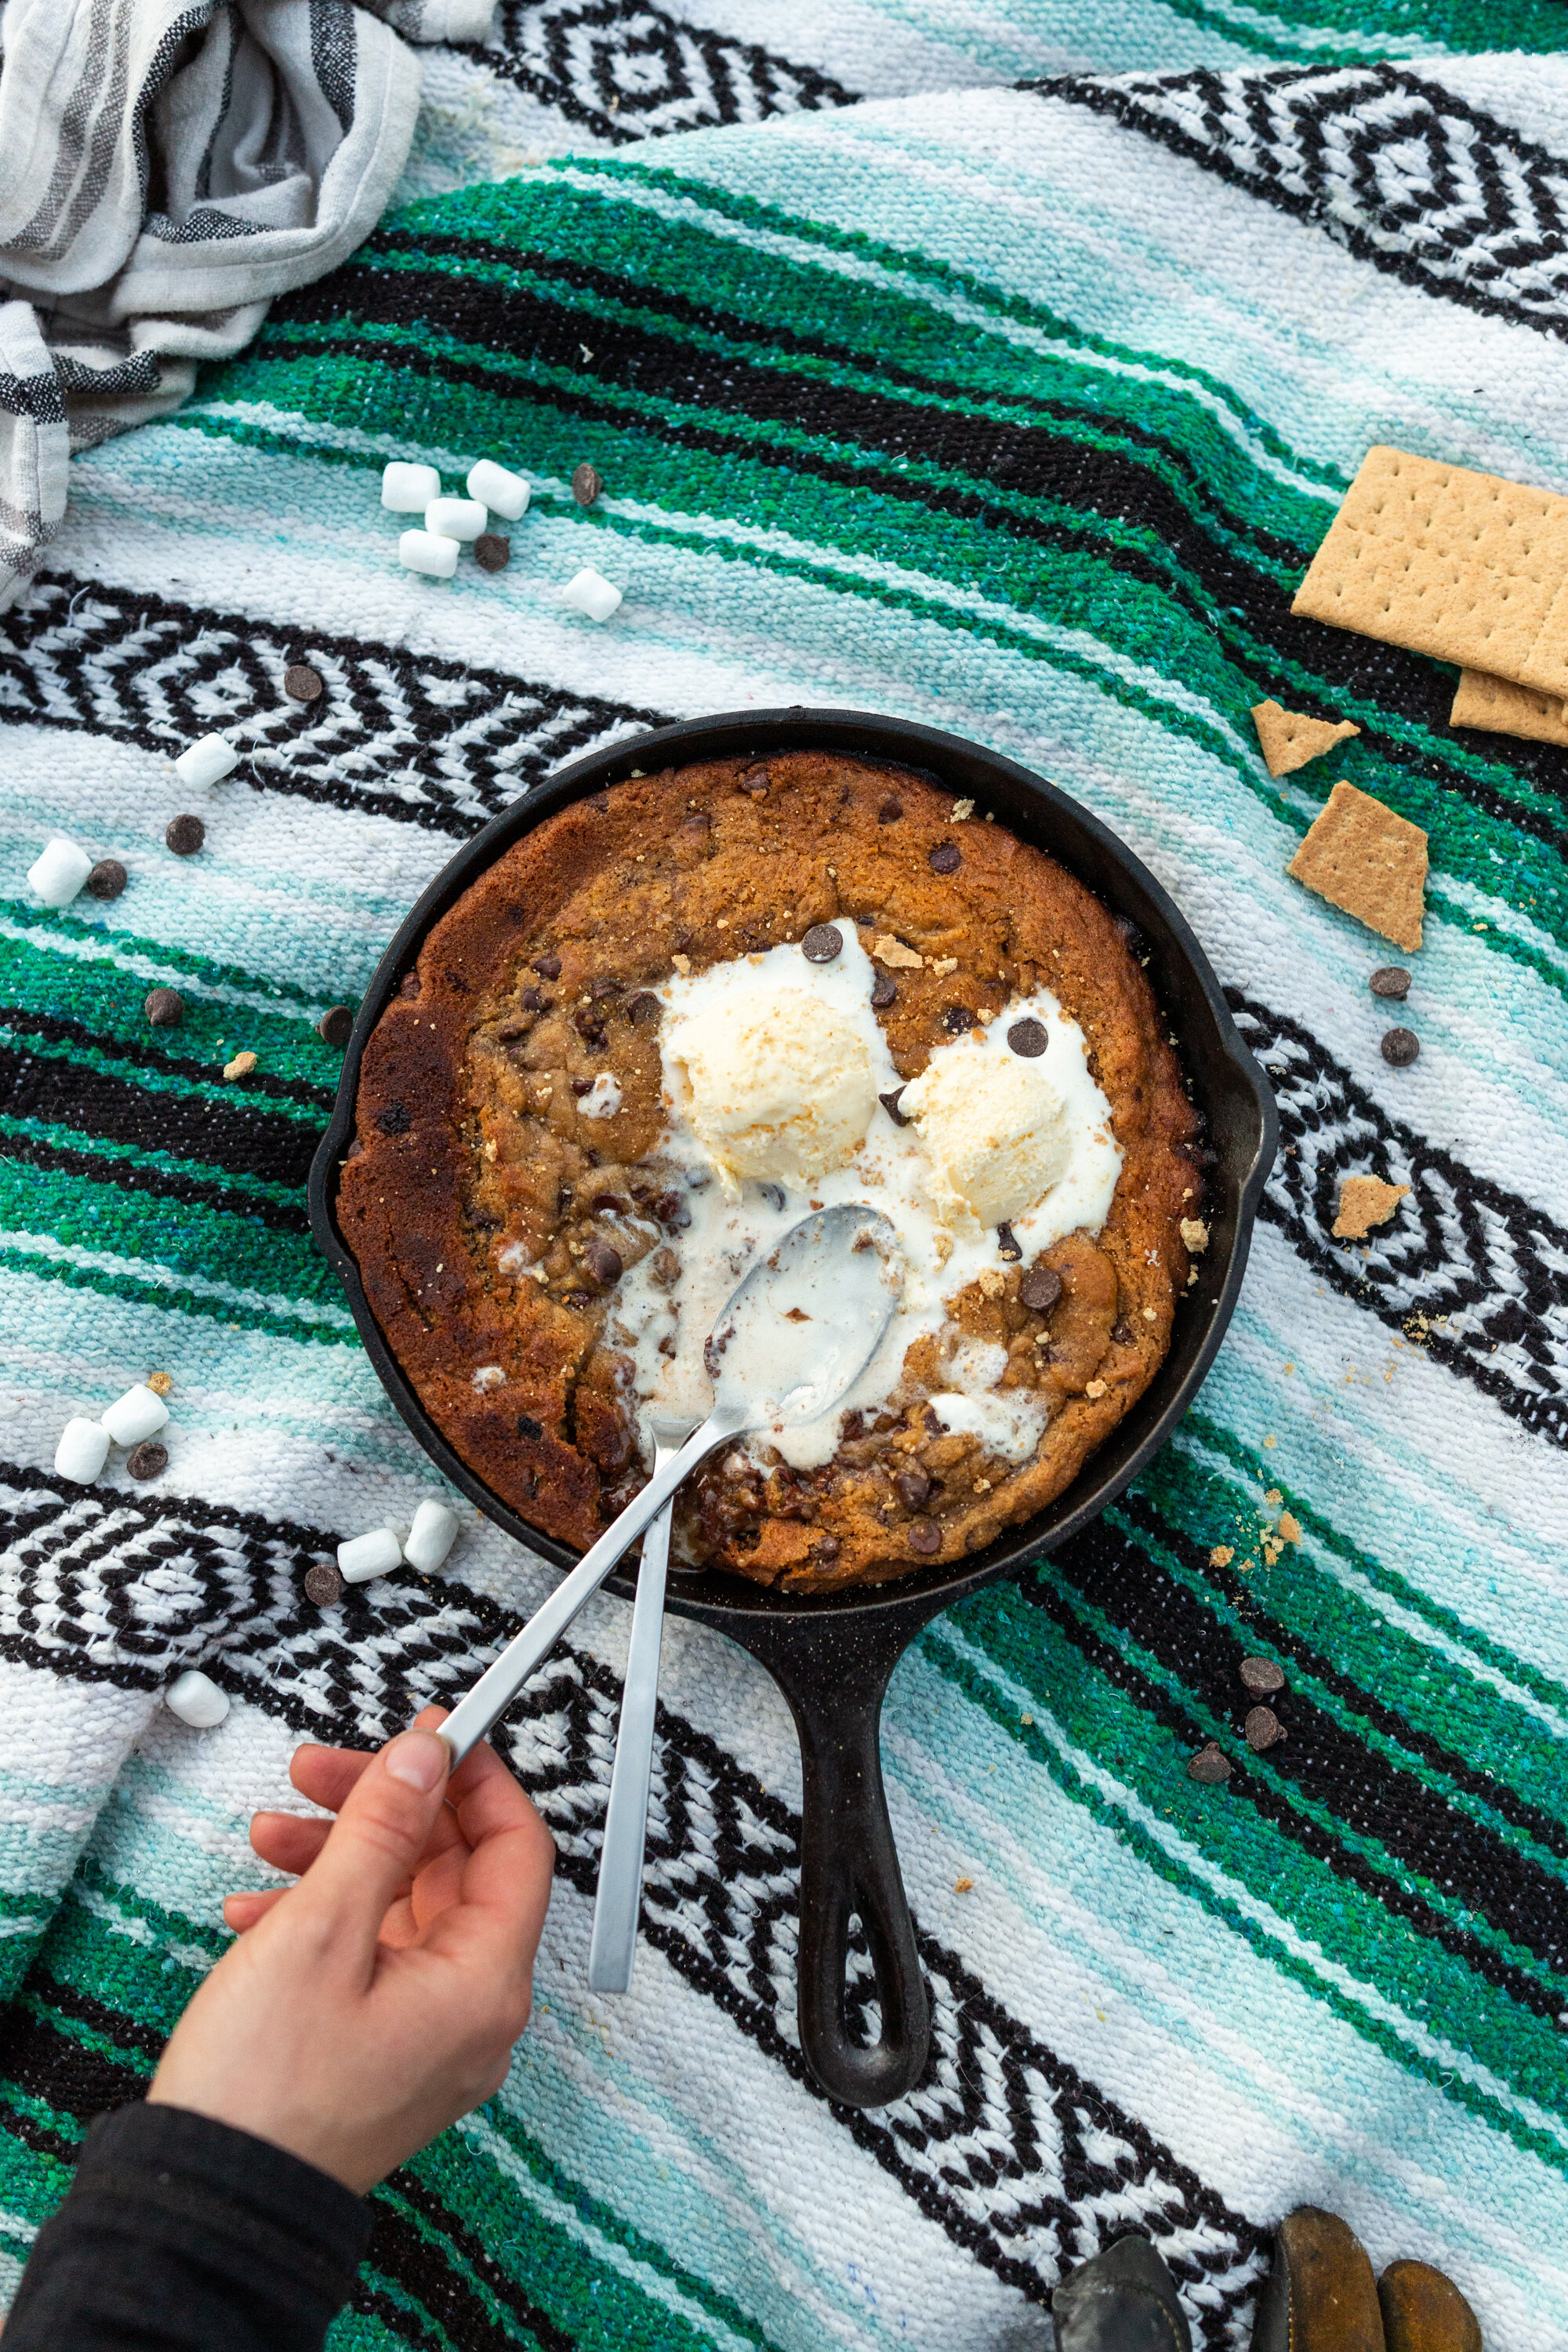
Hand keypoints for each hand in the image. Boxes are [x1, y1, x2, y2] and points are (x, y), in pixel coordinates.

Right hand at [148, 1706, 553, 2194]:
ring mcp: (429, 2037)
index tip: (431, 1731)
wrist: (210, 2207)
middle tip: (321, 1772)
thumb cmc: (266, 2091)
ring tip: (271, 1834)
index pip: (517, 1847)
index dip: (474, 1778)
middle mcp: (473, 2013)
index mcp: (485, 1983)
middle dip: (383, 1810)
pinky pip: (371, 1956)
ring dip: (340, 1856)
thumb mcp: (323, 1928)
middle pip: (451, 1869)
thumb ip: (382, 1829)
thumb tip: (426, 1756)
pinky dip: (323, 1916)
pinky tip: (259, 1905)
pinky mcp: (383, 2052)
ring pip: (401, 1906)